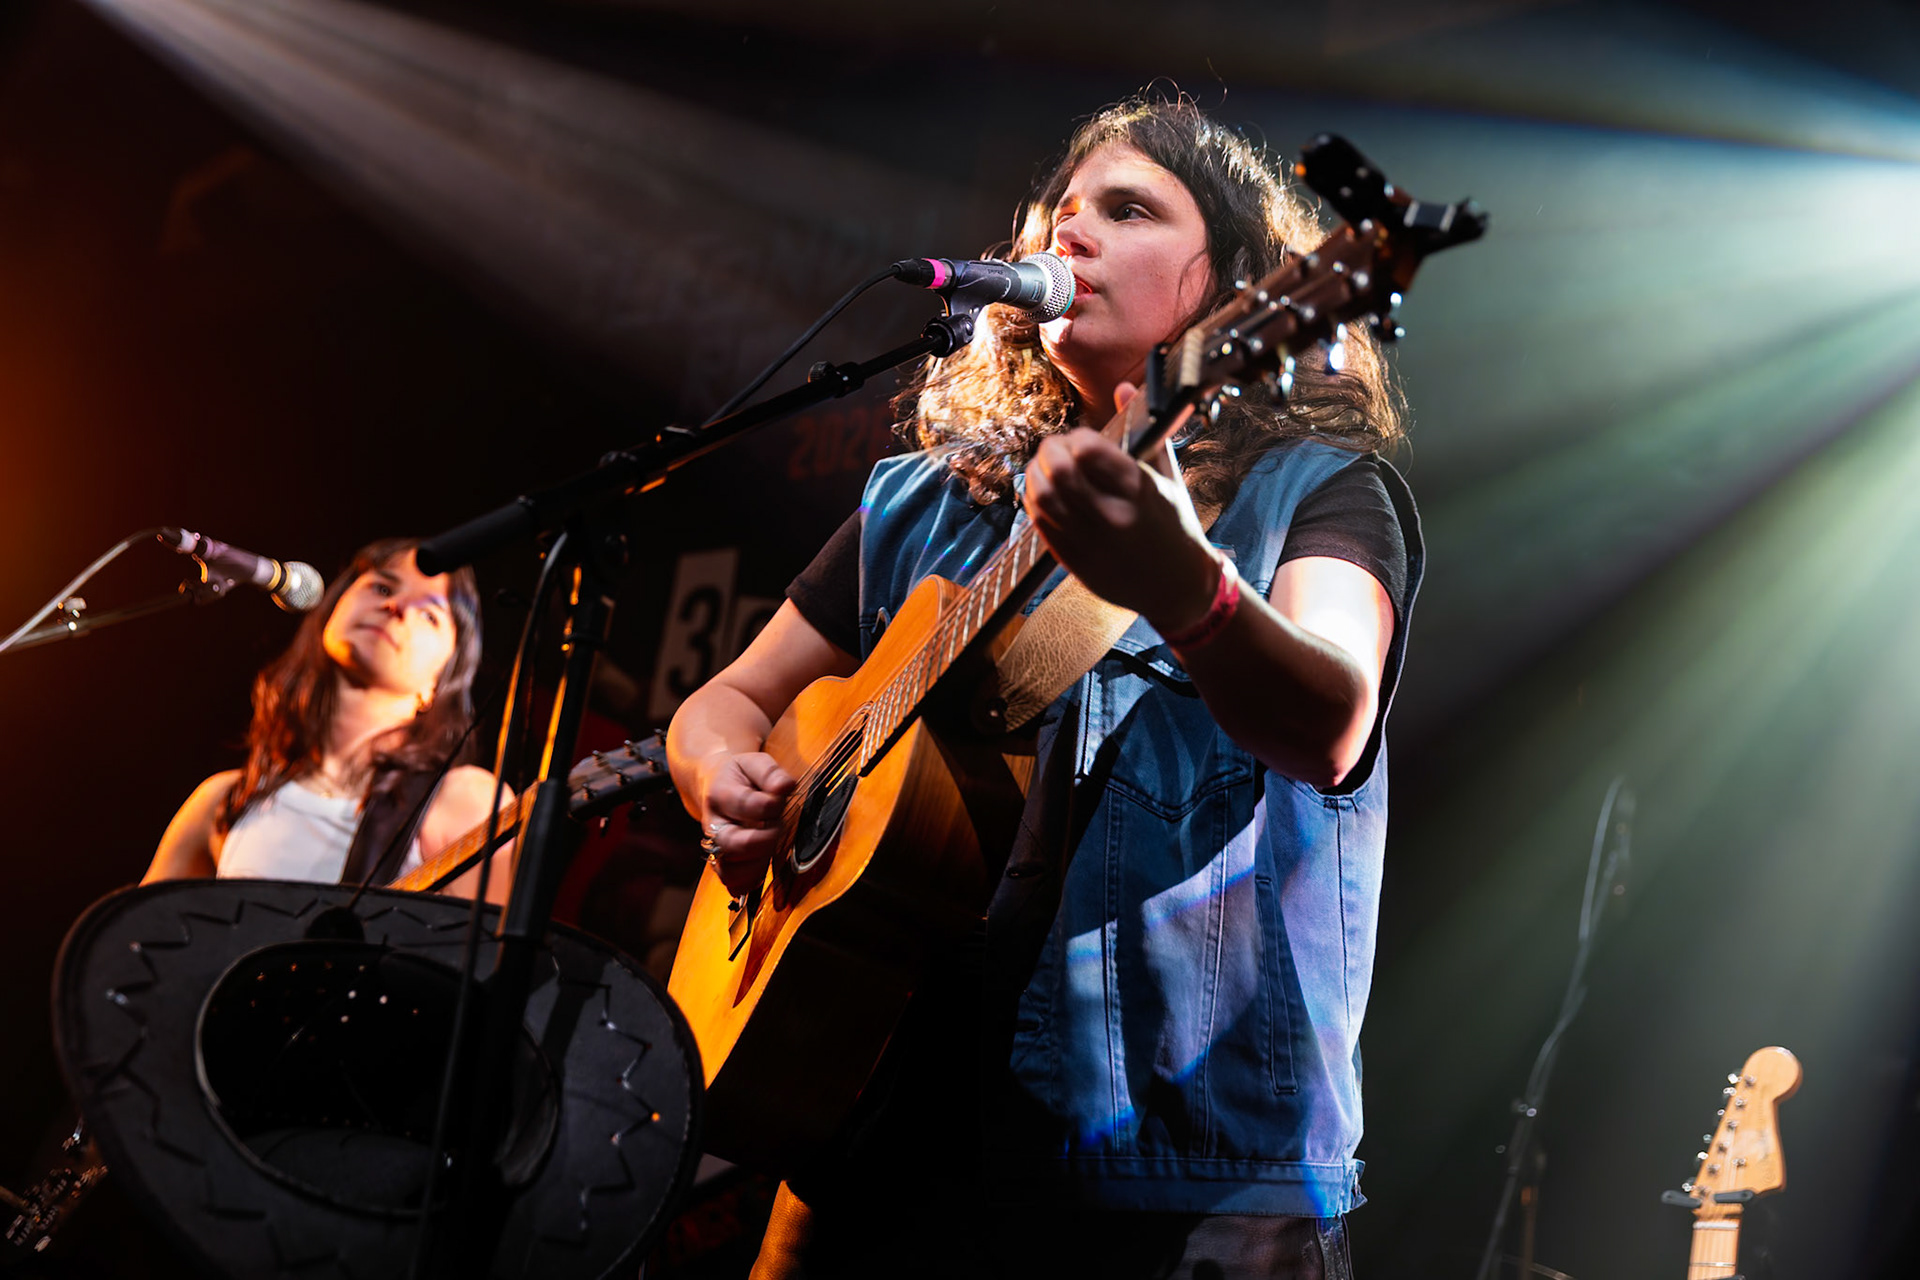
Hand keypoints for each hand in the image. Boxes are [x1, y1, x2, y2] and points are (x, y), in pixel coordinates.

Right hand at [693, 751, 793, 894]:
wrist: (717, 785)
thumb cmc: (742, 777)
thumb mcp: (755, 763)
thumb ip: (771, 774)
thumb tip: (786, 786)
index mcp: (720, 794)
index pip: (746, 805)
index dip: (771, 806)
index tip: (780, 801)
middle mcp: (713, 825)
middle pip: (731, 844)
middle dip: (763, 841)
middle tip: (777, 829)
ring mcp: (715, 847)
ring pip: (729, 870)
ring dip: (757, 866)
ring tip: (770, 850)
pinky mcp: (723, 864)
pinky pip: (732, 884)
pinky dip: (749, 882)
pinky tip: (763, 869)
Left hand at [1021, 388, 1219, 632]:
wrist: (1178, 586)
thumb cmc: (1175, 525)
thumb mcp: (1168, 476)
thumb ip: (1144, 432)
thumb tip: (1124, 388)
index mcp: (1140, 490)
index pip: (1088, 450)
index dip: (1075, 438)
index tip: (1080, 439)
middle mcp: (1113, 516)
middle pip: (1058, 472)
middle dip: (1049, 451)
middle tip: (1055, 449)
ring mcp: (1091, 541)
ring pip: (1041, 497)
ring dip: (1036, 474)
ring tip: (1045, 468)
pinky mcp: (1074, 560)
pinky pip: (1040, 523)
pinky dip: (1034, 501)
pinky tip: (1045, 493)